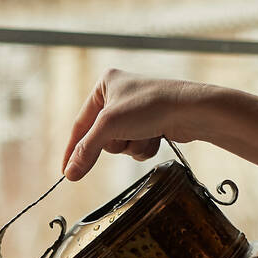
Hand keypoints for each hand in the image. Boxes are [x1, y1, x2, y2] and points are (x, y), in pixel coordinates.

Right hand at [62, 70, 203, 180]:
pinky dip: (144, 147)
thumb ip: (87, 150)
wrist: (191, 110)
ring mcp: (135, 111)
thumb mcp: (110, 126)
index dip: (73, 149)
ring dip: (131, 145)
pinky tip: (156, 136)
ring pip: (120, 144)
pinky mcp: (150, 124)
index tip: (66, 171)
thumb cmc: (151, 106)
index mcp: (104, 84)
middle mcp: (118, 95)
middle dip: (115, 142)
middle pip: (101, 137)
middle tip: (126, 134)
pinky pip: (136, 146)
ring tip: (146, 132)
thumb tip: (70, 173)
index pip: (80, 124)